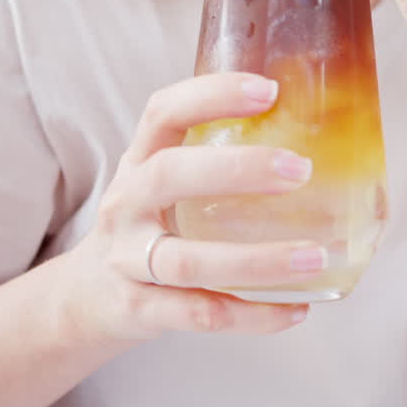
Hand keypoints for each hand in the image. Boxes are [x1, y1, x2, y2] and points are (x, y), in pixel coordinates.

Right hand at [65, 72, 323, 347]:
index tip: (267, 90)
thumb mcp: (163, 186)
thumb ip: (217, 163)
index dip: (211, 95)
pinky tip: (297, 310)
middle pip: (169, 175)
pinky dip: (252, 316)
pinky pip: (199, 315)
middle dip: (236, 169)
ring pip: (187, 261)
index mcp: (139, 162)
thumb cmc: (147, 228)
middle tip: (300, 170)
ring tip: (315, 257)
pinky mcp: (138, 310)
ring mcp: (127, 260)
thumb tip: (321, 143)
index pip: (164, 112)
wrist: (85, 299)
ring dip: (257, 260)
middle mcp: (127, 205)